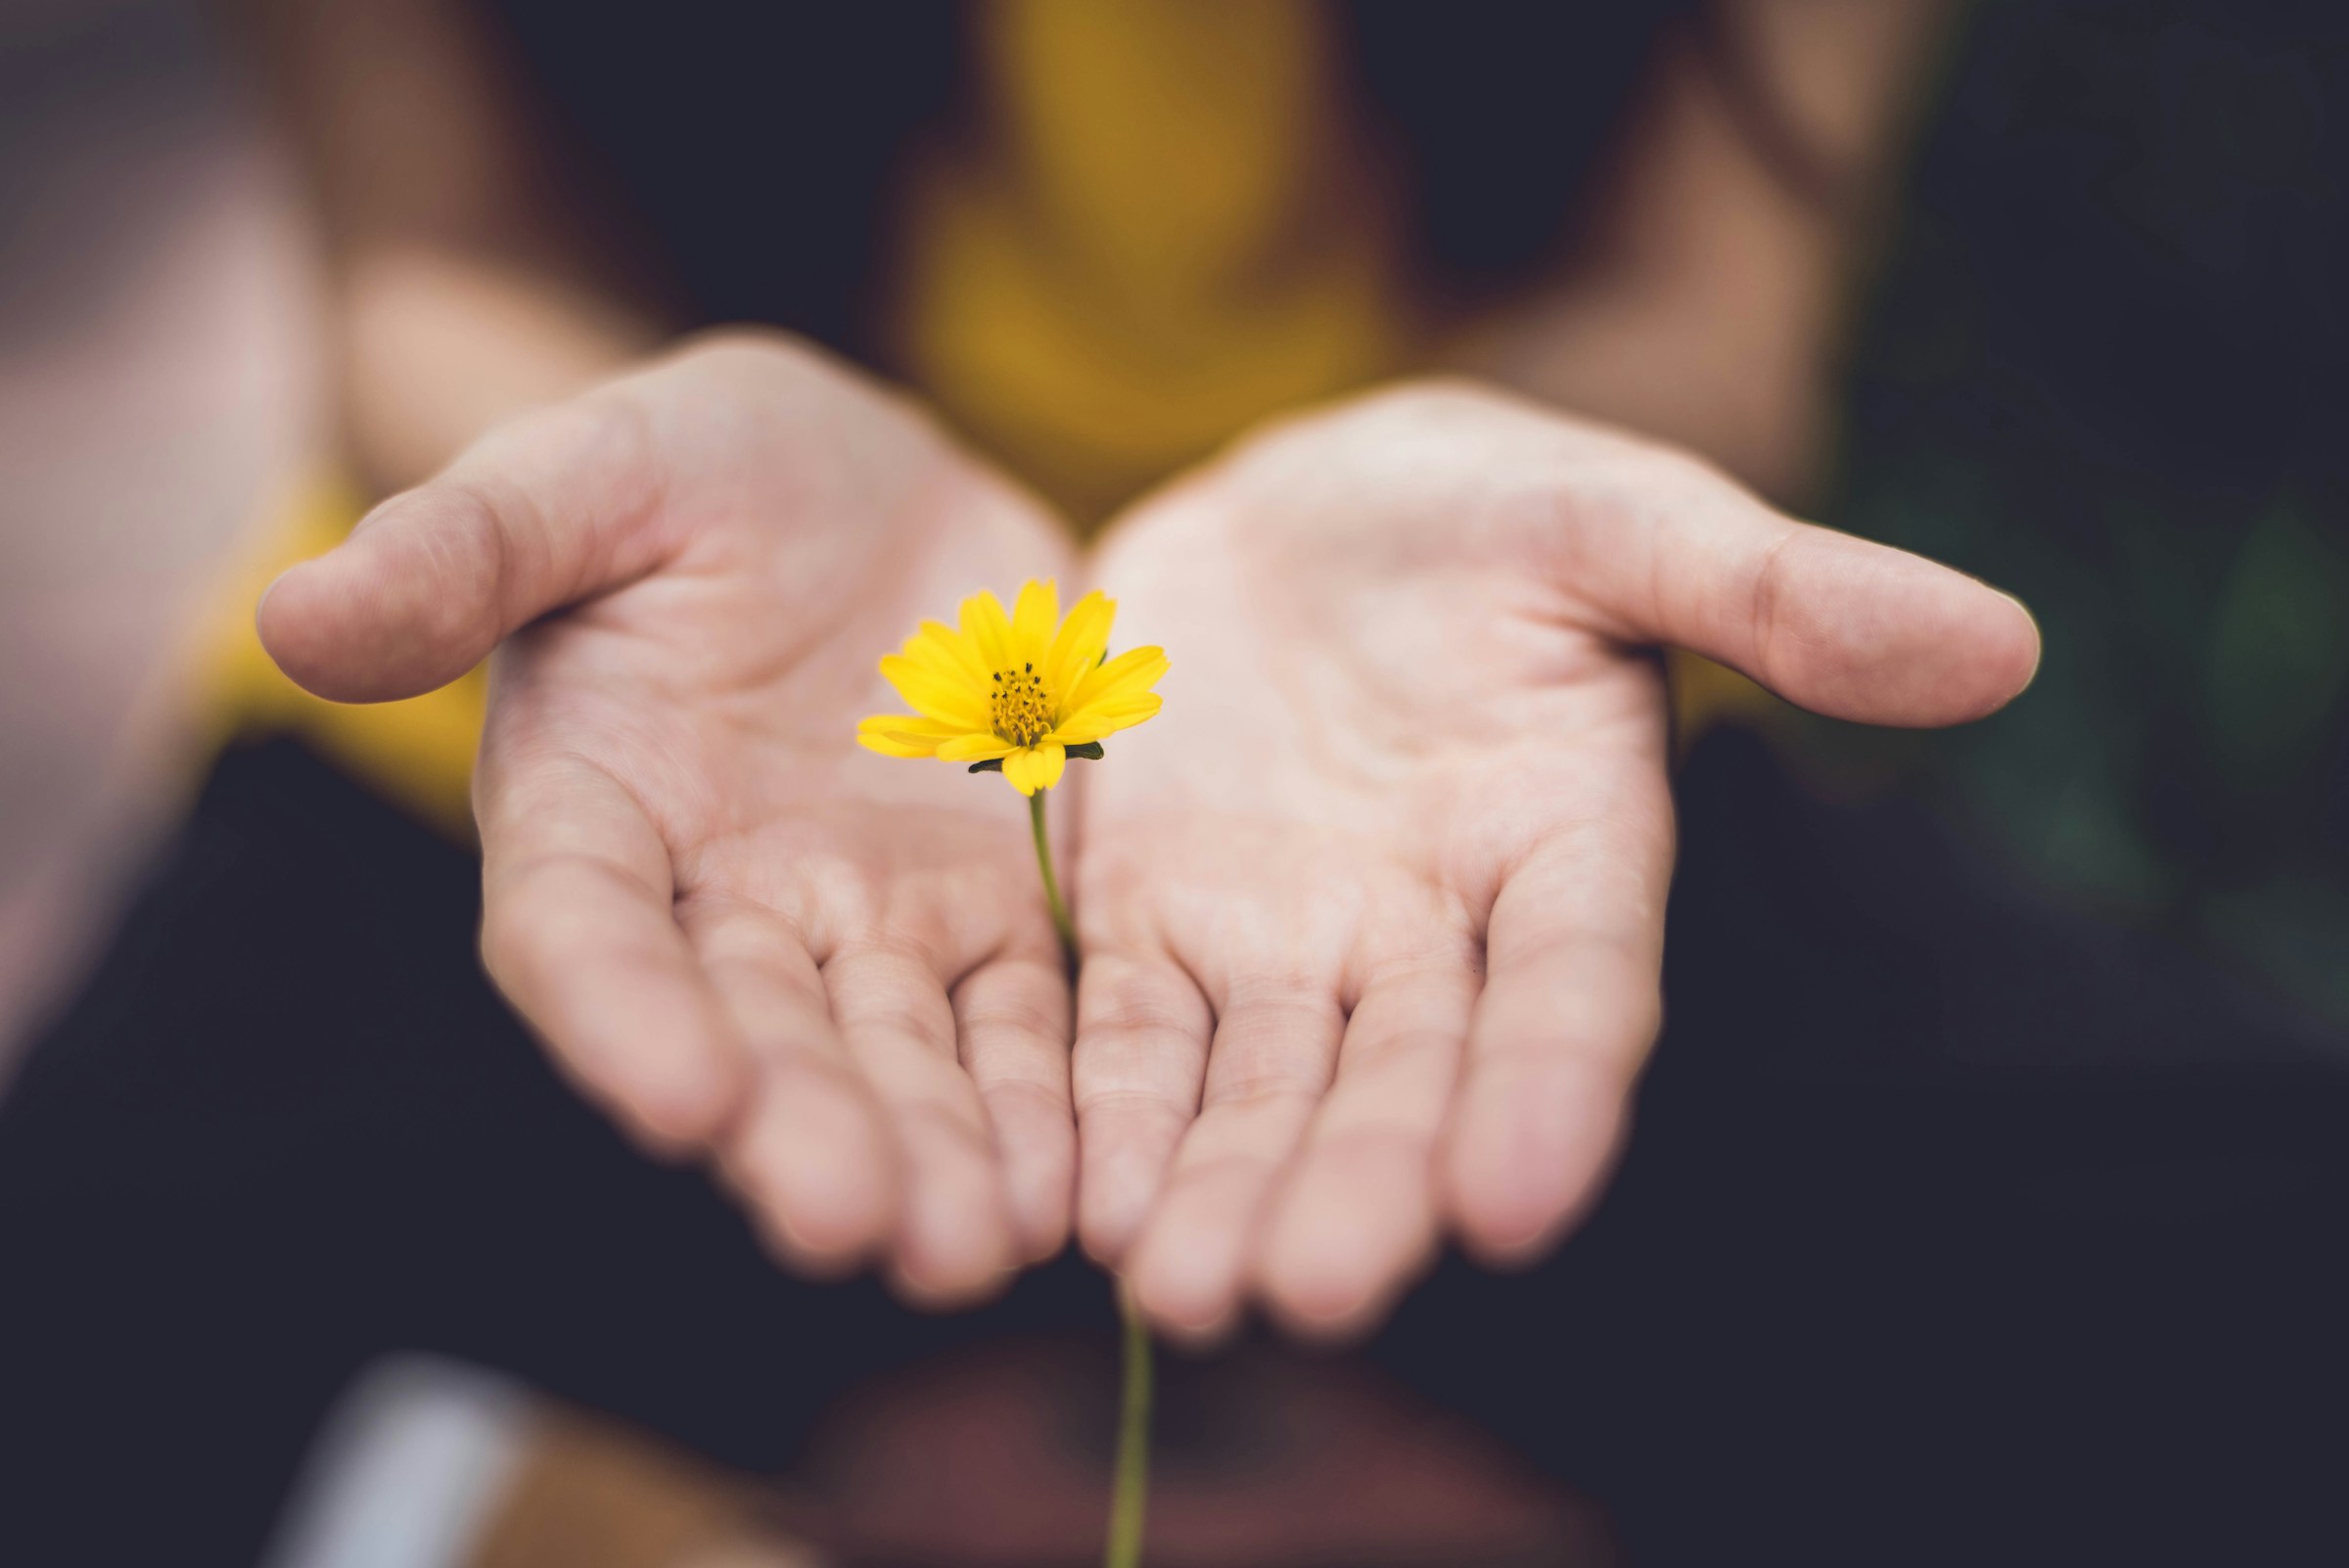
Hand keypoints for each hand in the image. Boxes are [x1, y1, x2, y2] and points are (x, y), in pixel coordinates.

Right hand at [260, 334, 1078, 1303]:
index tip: (681, 1099)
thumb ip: (465, 548)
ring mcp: (864, 918)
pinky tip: (1077, 1183)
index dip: (623, 1017)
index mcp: (592, 807)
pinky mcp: (991, 909)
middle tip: (857, 1226)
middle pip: (754, 1035)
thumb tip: (292, 613)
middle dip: (802, 1131)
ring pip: (896, 1055)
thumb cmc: (694, 467)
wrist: (864, 482)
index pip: (584, 933)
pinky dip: (1045, 1099)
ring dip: (934, 1153)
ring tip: (977, 1246)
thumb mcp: (588, 470)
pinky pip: (1021, 1017)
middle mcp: (720, 900)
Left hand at [1070, 382, 2038, 1339]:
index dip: (1552, 1089)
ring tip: (1179, 1291)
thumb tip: (2002, 644)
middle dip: (1362, 1183)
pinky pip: (1126, 1033)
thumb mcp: (1617, 517)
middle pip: (1404, 1077)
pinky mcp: (1151, 923)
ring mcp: (1285, 941)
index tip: (1516, 1202)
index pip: (1575, 988)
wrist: (1294, 510)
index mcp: (1567, 844)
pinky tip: (1077, 1203)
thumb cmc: (1482, 509)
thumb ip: (1776, 589)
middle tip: (1312, 1291)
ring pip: (1259, 1087)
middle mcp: (1431, 931)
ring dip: (1222, 1188)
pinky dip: (1105, 1113)